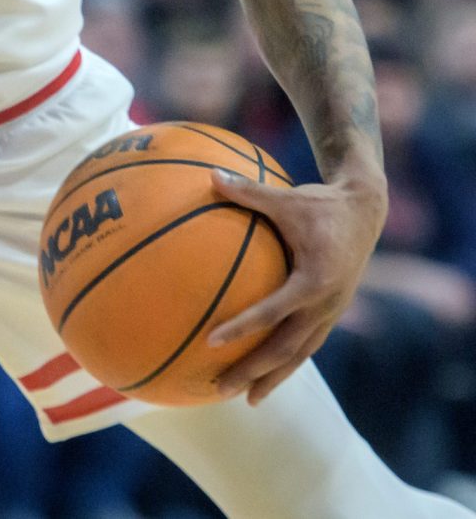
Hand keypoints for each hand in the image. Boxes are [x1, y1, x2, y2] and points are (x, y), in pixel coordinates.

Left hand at [207, 167, 386, 403]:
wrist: (365, 211)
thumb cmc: (319, 203)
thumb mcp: (285, 196)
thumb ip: (248, 192)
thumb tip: (209, 176)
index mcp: (315, 281)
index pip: (273, 312)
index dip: (243, 327)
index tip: (212, 341)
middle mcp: (326, 305)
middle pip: (287, 349)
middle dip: (255, 371)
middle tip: (221, 389)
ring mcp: (330, 313)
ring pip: (299, 354)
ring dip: (272, 377)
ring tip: (244, 399)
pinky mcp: (330, 313)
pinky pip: (305, 344)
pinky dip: (284, 361)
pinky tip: (261, 373)